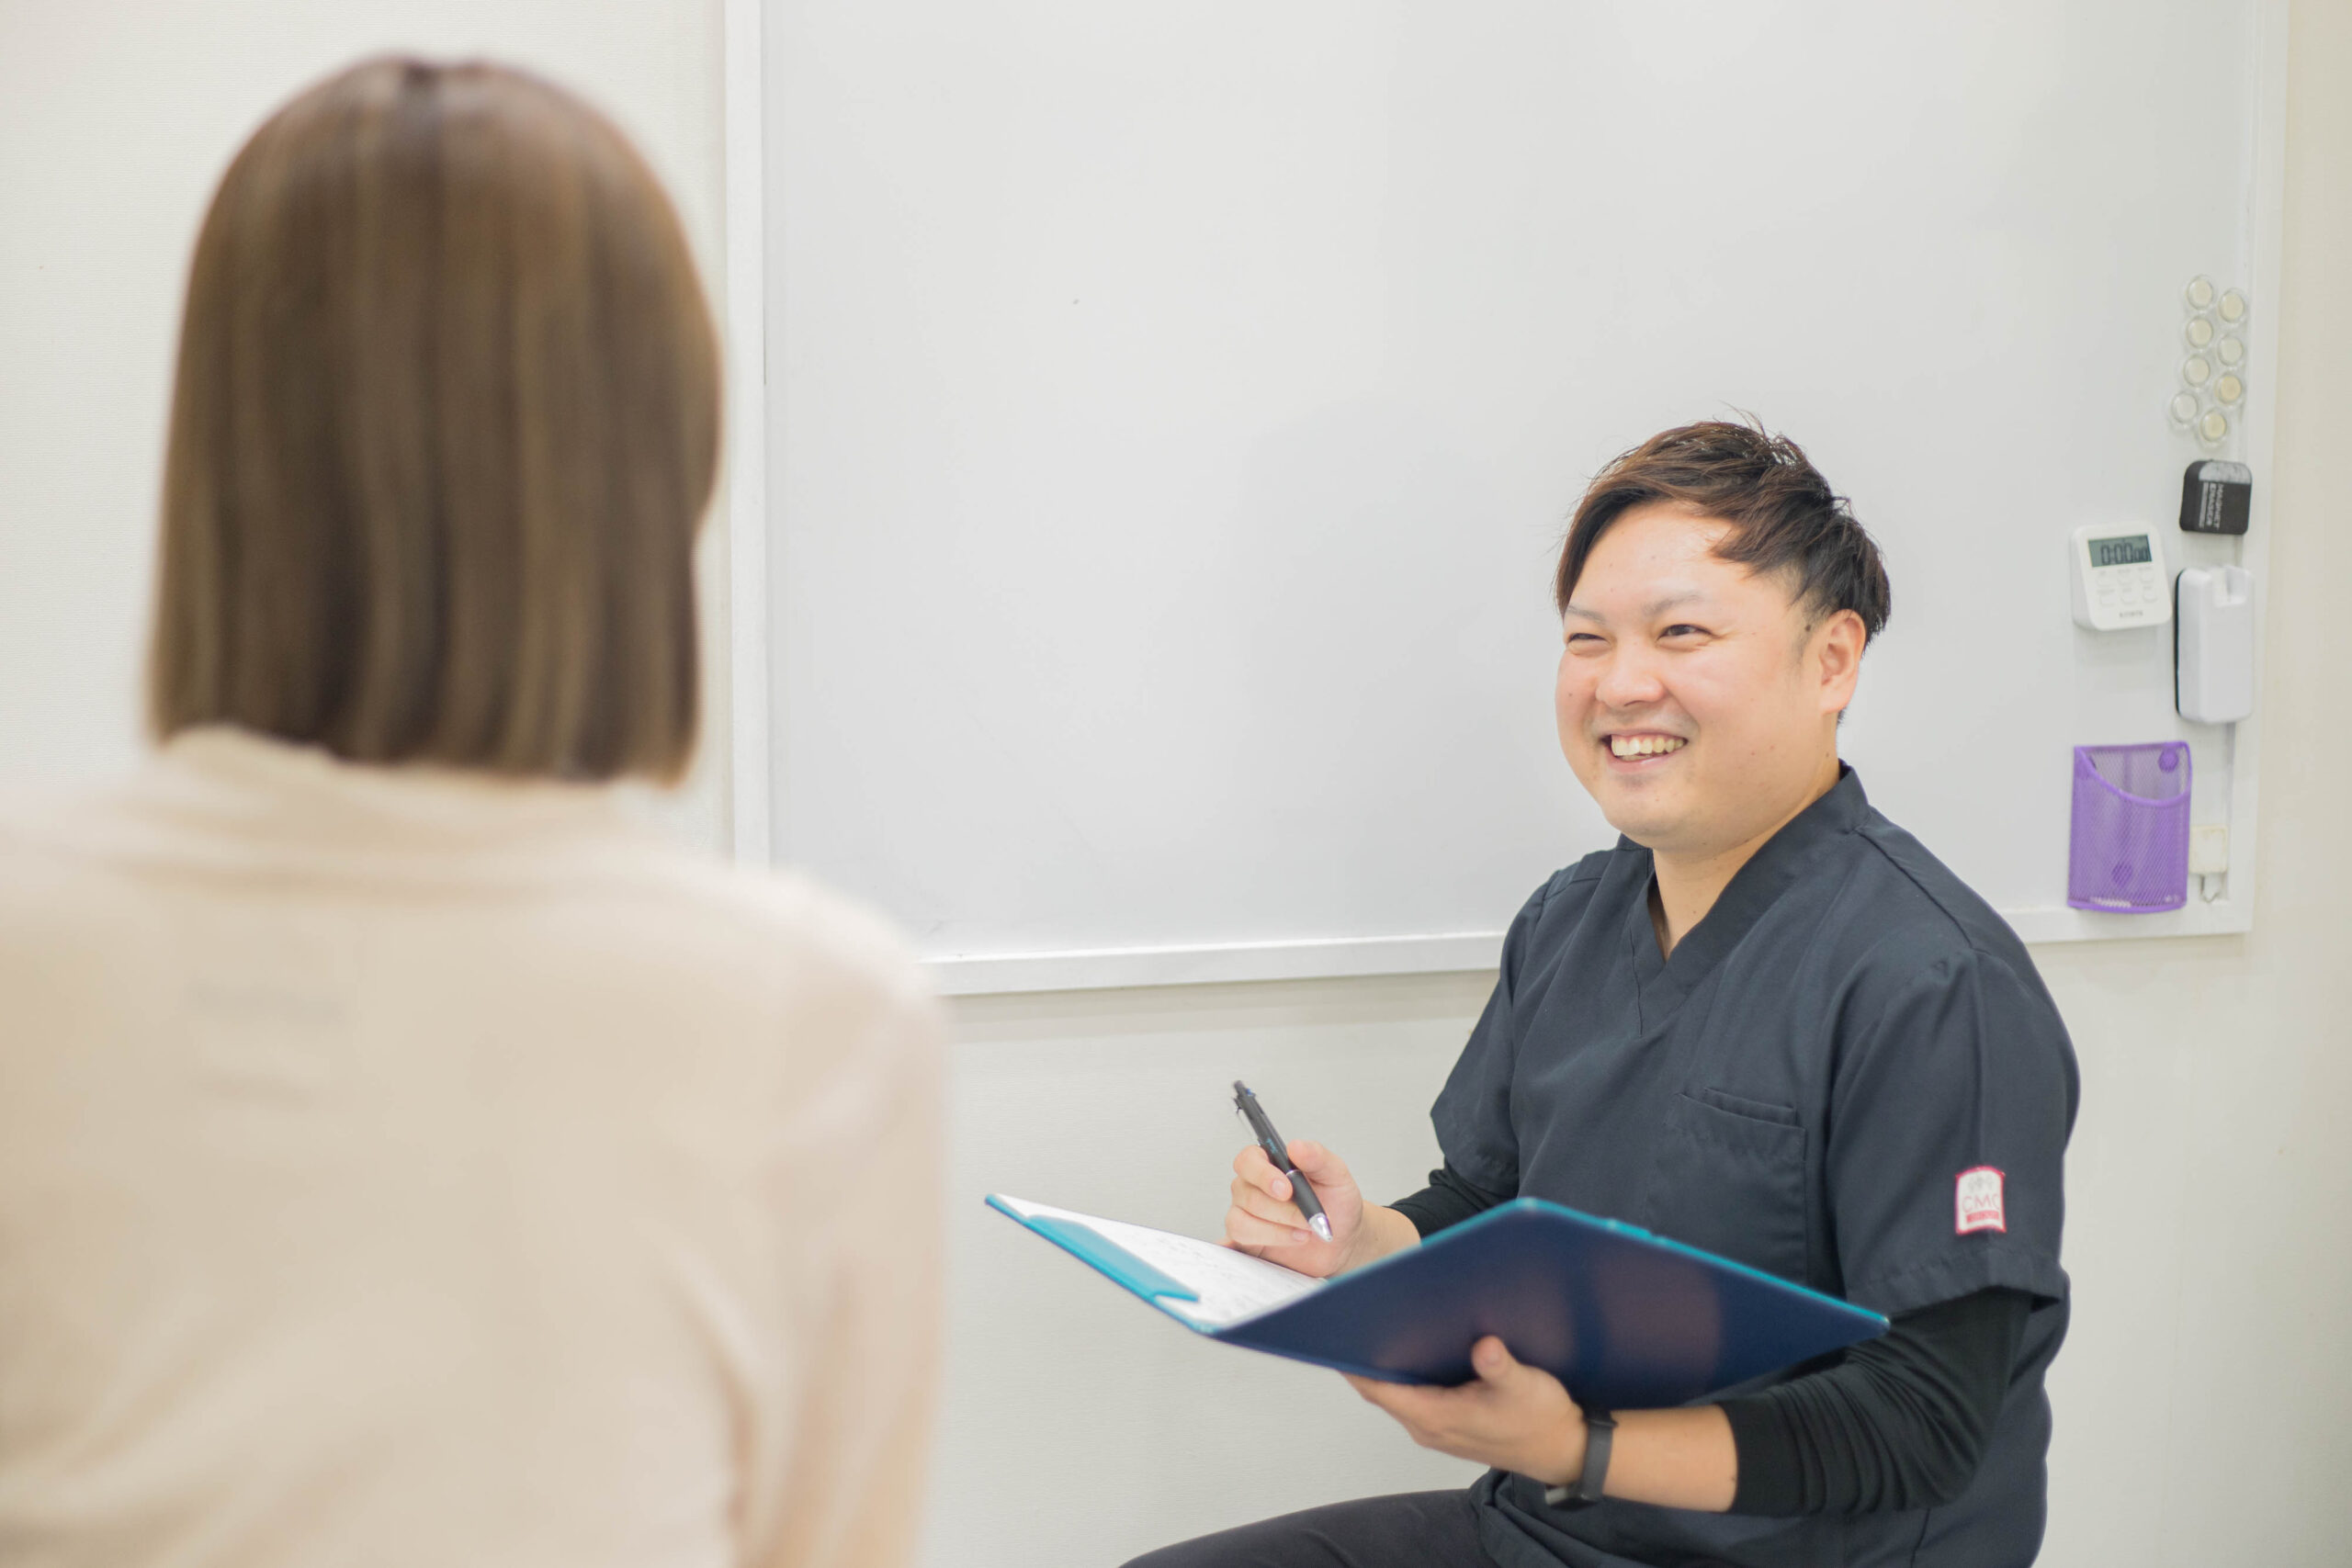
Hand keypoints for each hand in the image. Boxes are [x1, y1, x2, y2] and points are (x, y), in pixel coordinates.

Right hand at [1224, 1140, 1374, 1276]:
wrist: (1343, 1239)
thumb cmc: (1336, 1203)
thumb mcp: (1336, 1176)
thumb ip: (1318, 1157)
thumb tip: (1296, 1146)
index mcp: (1269, 1164)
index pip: (1248, 1160)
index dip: (1263, 1174)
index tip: (1286, 1189)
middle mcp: (1252, 1187)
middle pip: (1247, 1195)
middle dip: (1282, 1211)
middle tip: (1308, 1218)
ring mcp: (1247, 1214)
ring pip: (1241, 1221)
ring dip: (1276, 1231)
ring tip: (1304, 1232)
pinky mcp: (1247, 1240)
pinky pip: (1236, 1242)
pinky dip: (1253, 1243)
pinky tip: (1282, 1242)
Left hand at [1345, 1336, 1585, 1486]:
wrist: (1563, 1449)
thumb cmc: (1541, 1420)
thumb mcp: (1526, 1387)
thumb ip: (1501, 1368)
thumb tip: (1485, 1345)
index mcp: (1436, 1417)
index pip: (1378, 1389)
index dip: (1353, 1363)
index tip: (1336, 1332)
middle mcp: (1426, 1426)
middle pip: (1379, 1389)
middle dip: (1365, 1356)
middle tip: (1354, 1312)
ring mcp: (1435, 1427)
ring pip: (1395, 1393)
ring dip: (1384, 1364)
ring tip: (1377, 1321)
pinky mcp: (1446, 1423)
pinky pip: (1410, 1396)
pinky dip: (1404, 1374)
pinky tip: (1412, 1345)